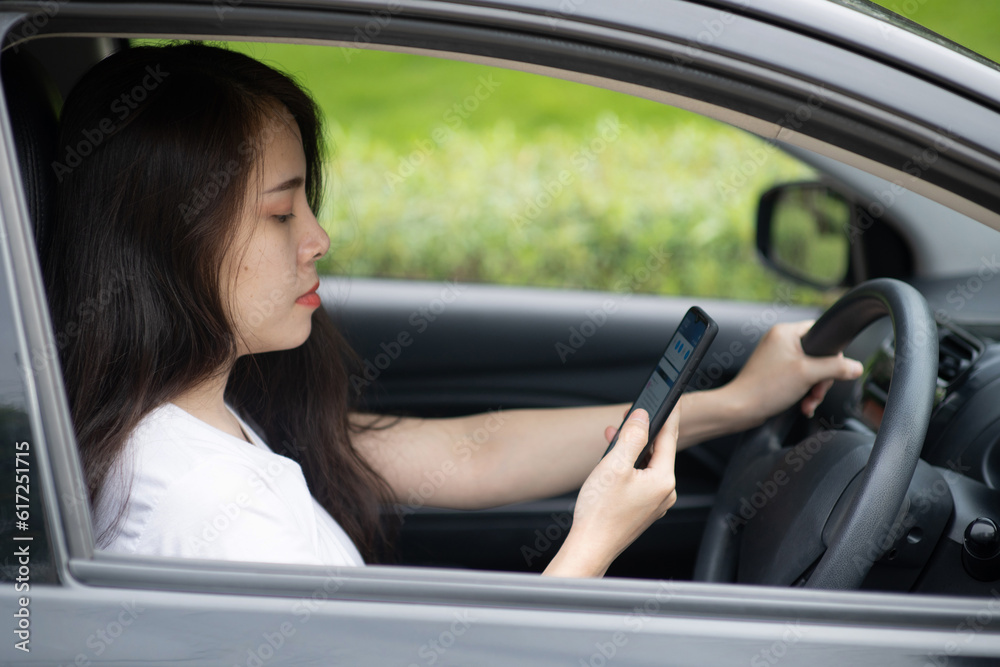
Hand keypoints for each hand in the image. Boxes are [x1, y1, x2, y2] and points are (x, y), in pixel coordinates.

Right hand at [542, 408, 678, 576]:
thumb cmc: (600, 512)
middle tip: (632, 414)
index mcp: (664, 480)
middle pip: (659, 451)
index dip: (670, 414)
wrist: (589, 546)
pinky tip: (613, 460)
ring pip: (647, 465)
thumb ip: (632, 437)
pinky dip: (629, 464)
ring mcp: (654, 502)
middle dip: (644, 431)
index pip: (669, 437)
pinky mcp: (642, 508)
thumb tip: (642, 417)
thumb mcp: (615, 465)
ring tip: (614, 436)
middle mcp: (664, 492)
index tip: (673, 397)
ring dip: (632, 448)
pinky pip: (641, 478)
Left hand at [725, 320, 863, 422]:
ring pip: (811, 370)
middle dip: (822, 378)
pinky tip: (803, 405)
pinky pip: (799, 379)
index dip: (832, 353)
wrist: (740, 409)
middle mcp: (780, 341)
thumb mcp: (808, 374)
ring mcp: (777, 358)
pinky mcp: (775, 373)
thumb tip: (856, 367)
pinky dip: (804, 393)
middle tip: (817, 390)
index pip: (821, 332)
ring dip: (814, 389)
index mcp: (785, 332)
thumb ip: (836, 368)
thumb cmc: (765, 388)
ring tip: (809, 401)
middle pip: (819, 355)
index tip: (831, 369)